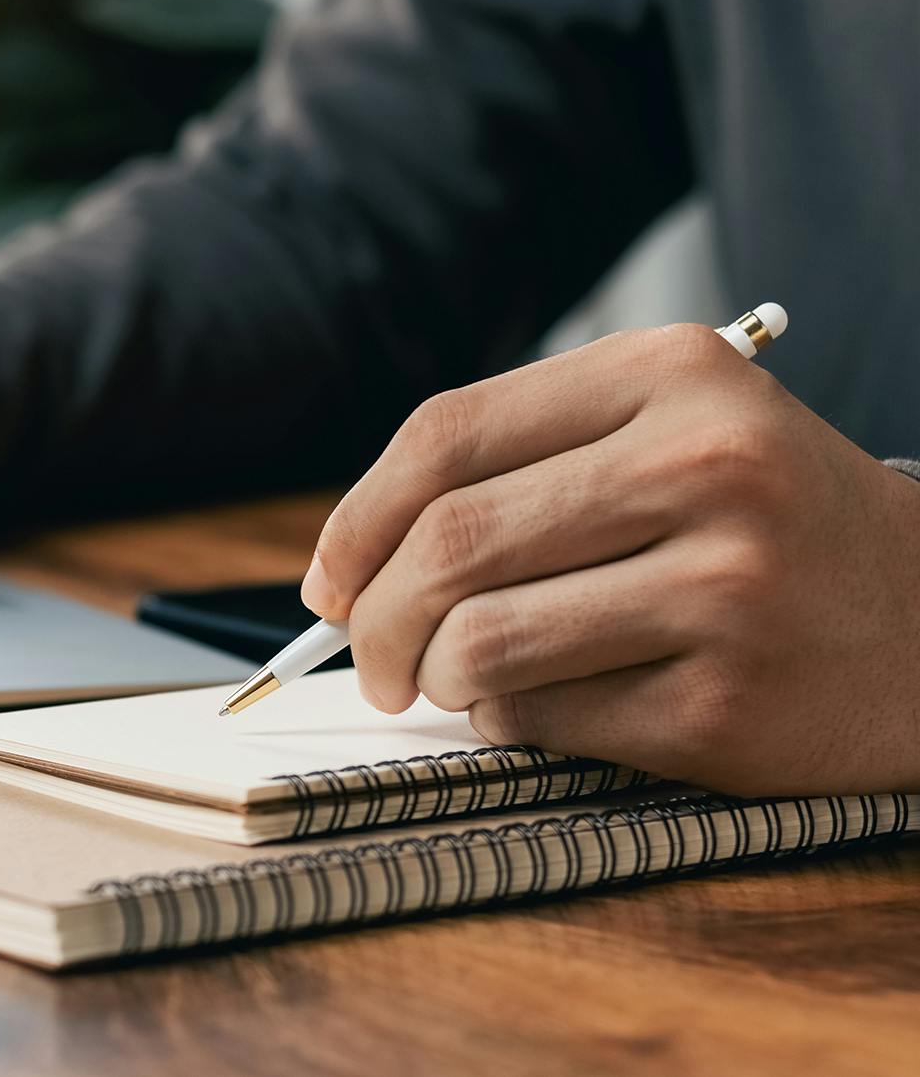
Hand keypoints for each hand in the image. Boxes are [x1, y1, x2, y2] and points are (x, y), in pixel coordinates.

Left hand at [302, 323, 919, 795]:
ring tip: (451, 682)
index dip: (355, 518)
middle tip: (369, 656)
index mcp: (671, 375)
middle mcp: (705, 466)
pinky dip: (513, 722)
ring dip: (434, 677)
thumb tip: (347, 566)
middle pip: (448, 542)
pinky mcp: (728, 704)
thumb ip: (518, 466)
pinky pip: (546, 720)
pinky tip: (551, 707)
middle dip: (373, 617)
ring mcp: (726, 589)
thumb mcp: (669, 432)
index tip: (328, 580)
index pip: (445, 435)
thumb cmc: (767, 523)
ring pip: (480, 641)